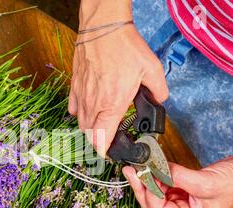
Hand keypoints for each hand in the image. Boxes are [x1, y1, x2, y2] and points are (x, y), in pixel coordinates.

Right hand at [69, 0, 168, 156]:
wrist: (103, 27)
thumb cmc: (125, 47)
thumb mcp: (152, 69)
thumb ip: (159, 91)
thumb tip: (159, 100)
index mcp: (112, 104)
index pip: (101, 139)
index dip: (104, 152)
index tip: (109, 154)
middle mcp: (94, 104)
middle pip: (89, 134)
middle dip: (98, 141)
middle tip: (109, 138)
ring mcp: (82, 95)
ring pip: (81, 123)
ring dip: (90, 129)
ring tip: (101, 125)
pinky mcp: (75, 86)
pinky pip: (74, 108)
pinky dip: (80, 113)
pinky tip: (88, 109)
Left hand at [122, 154, 232, 207]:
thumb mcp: (204, 182)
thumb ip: (177, 177)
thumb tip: (155, 169)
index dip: (148, 192)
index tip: (143, 174)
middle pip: (152, 205)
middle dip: (141, 187)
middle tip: (131, 170)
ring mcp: (181, 206)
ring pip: (154, 196)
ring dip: (146, 181)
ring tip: (139, 167)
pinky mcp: (181, 194)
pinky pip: (162, 187)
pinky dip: (155, 177)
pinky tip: (152, 168)